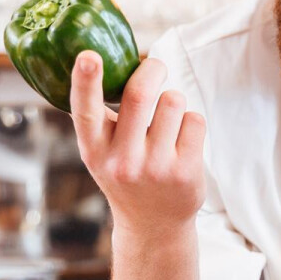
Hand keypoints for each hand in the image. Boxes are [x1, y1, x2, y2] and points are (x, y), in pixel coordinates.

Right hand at [70, 52, 205, 236]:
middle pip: (139, 94)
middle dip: (152, 68)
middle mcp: (122, 161)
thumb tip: (101, 59)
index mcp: (95, 150)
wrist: (153, 224)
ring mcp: (155, 168)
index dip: (85, 81)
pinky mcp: (185, 172)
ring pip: (172, 101)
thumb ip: (101, 117)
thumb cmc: (125, 172)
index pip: (85, 112)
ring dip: (173, 100)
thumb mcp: (102, 152)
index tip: (88, 55)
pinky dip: (190, 120)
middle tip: (155, 65)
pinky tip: (181, 140)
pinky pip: (195, 119)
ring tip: (167, 120)